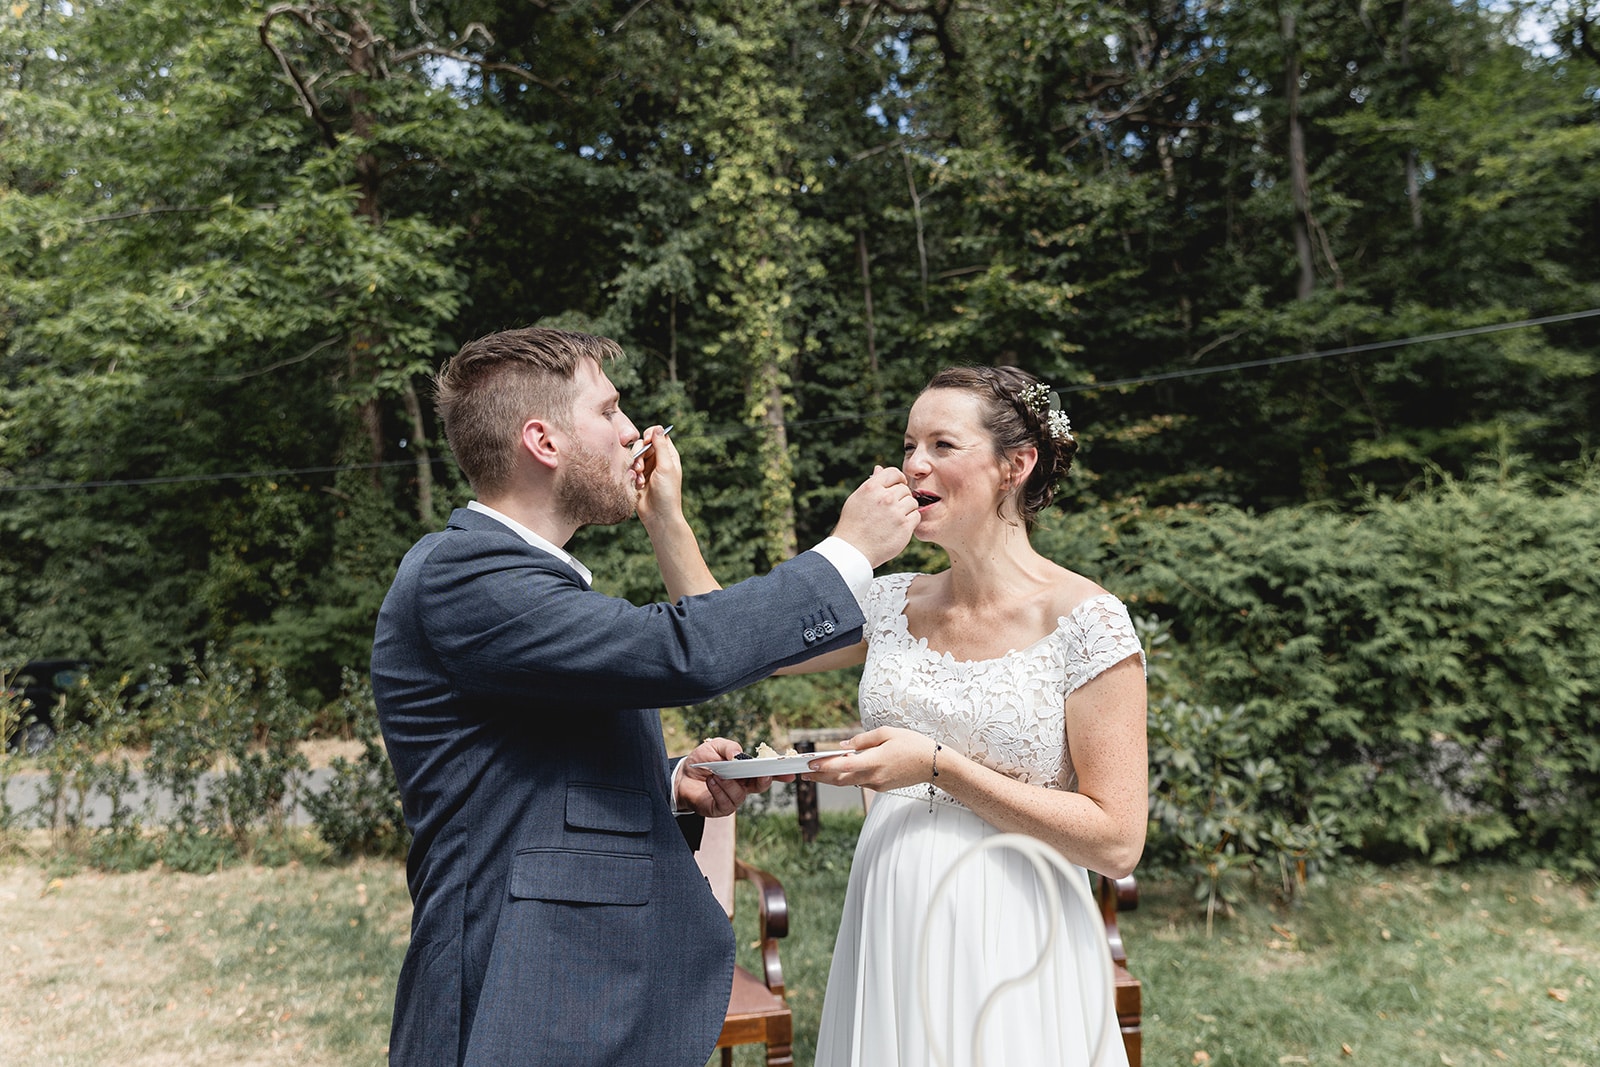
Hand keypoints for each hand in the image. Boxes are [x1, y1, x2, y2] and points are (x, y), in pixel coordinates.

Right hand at [634, 425, 682, 530]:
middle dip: (639, 453)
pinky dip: (632, 474)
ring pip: (634, 455)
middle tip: (640, 466)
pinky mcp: (637, 477)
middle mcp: (657, 460)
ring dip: (635, 465)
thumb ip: (661, 446)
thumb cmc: (667, 493)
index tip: (647, 441)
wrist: (658, 516)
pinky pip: (629, 467)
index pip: (658, 435)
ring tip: (639, 477)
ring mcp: (647, 468)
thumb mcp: (666, 467)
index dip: (651, 435)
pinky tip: (637, 485)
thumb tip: (658, 428)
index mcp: (668, 455)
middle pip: (643, 444)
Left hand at [677, 738, 795, 817]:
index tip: (791, 773)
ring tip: (717, 775)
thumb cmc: (703, 760)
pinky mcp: (720, 808)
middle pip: (760, 786)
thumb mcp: (715, 746)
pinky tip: (711, 781)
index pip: (767, 772)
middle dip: (763, 780)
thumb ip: (729, 747)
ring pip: (741, 795)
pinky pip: (726, 803)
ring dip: (730, 784)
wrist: (681, 776)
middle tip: (761, 774)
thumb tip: (739, 755)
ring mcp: (732, 798)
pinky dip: (719, 791)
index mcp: (747, 771)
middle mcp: (743, 786)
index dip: (780, 773)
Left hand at [801, 726, 941, 791]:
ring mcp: (877, 785)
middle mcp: (873, 777)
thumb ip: (863, 740)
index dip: (824, 766)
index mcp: (874, 761)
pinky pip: (860, 782)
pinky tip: (840, 770)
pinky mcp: (881, 788)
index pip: (843, 766)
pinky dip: (848, 776)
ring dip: (831, 778)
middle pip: (840, 780)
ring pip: (848, 782)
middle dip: (820, 777)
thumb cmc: (913, 745)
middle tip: (803, 773)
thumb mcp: (888, 733)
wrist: (935, 765)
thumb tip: (843, 746)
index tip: (809, 764)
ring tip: (815, 772)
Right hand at [832, 466, 918, 567]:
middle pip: (904, 489)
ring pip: (912, 502)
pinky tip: (899, 527)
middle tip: (892, 509)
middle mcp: (884, 497)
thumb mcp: (857, 499)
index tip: (898, 486)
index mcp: (871, 487)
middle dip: (901, 497)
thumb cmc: (853, 525)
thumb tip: (879, 468)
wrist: (854, 550)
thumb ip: (871, 484)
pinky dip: (911, 521)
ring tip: (895, 519)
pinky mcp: (905, 526)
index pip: (894, 472)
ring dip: (907, 509)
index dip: (898, 479)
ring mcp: (896, 512)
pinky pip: (916, 516)